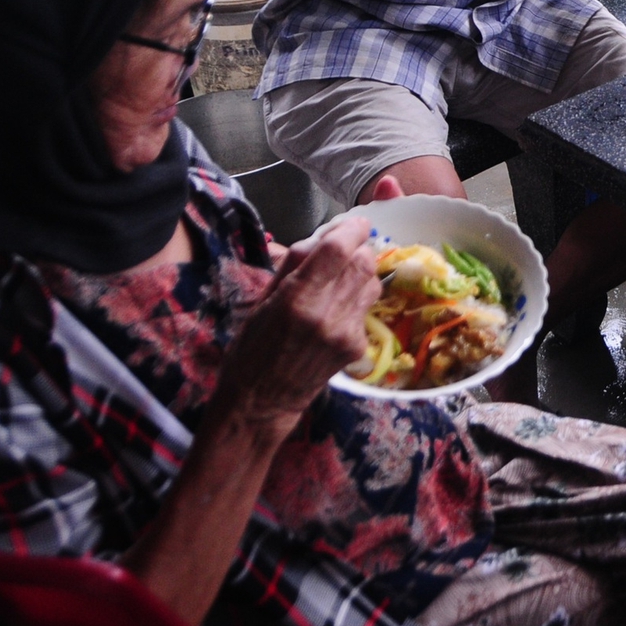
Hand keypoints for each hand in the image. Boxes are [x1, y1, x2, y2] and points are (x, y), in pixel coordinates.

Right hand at [213, 215, 380, 431]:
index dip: (351, 229)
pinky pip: (368, 307)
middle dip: (358, 248)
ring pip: (372, 281)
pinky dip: (358, 298)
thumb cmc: (252, 346)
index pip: (338, 249)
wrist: (263, 401)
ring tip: (338, 279)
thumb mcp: (263, 300)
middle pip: (363, 261)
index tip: (353, 224)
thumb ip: (296, 264)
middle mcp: (326, 314)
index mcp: (296, 299)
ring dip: (361, 271)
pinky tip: (338, 307)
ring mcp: (346, 332)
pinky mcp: (357, 346)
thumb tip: (324, 236)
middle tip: (344, 249)